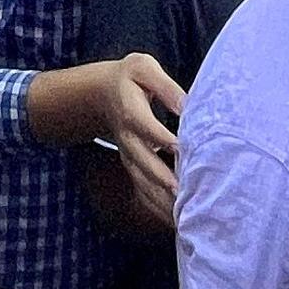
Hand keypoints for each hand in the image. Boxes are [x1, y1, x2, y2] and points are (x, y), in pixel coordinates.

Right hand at [102, 53, 185, 226]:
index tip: (181, 150)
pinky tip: (176, 220)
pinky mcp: (133, 167)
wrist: (100, 94)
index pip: (148, 128)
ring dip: (162, 200)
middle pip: (144, 163)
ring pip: (143, 183)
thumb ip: (165, 86)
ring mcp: (129, 156)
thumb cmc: (130, 78)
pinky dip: (158, 206)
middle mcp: (128, 140)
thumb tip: (187, 105)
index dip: (163, 139)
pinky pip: (144, 191)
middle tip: (184, 194)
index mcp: (131, 112)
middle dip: (163, 179)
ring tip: (183, 214)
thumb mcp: (144, 68)